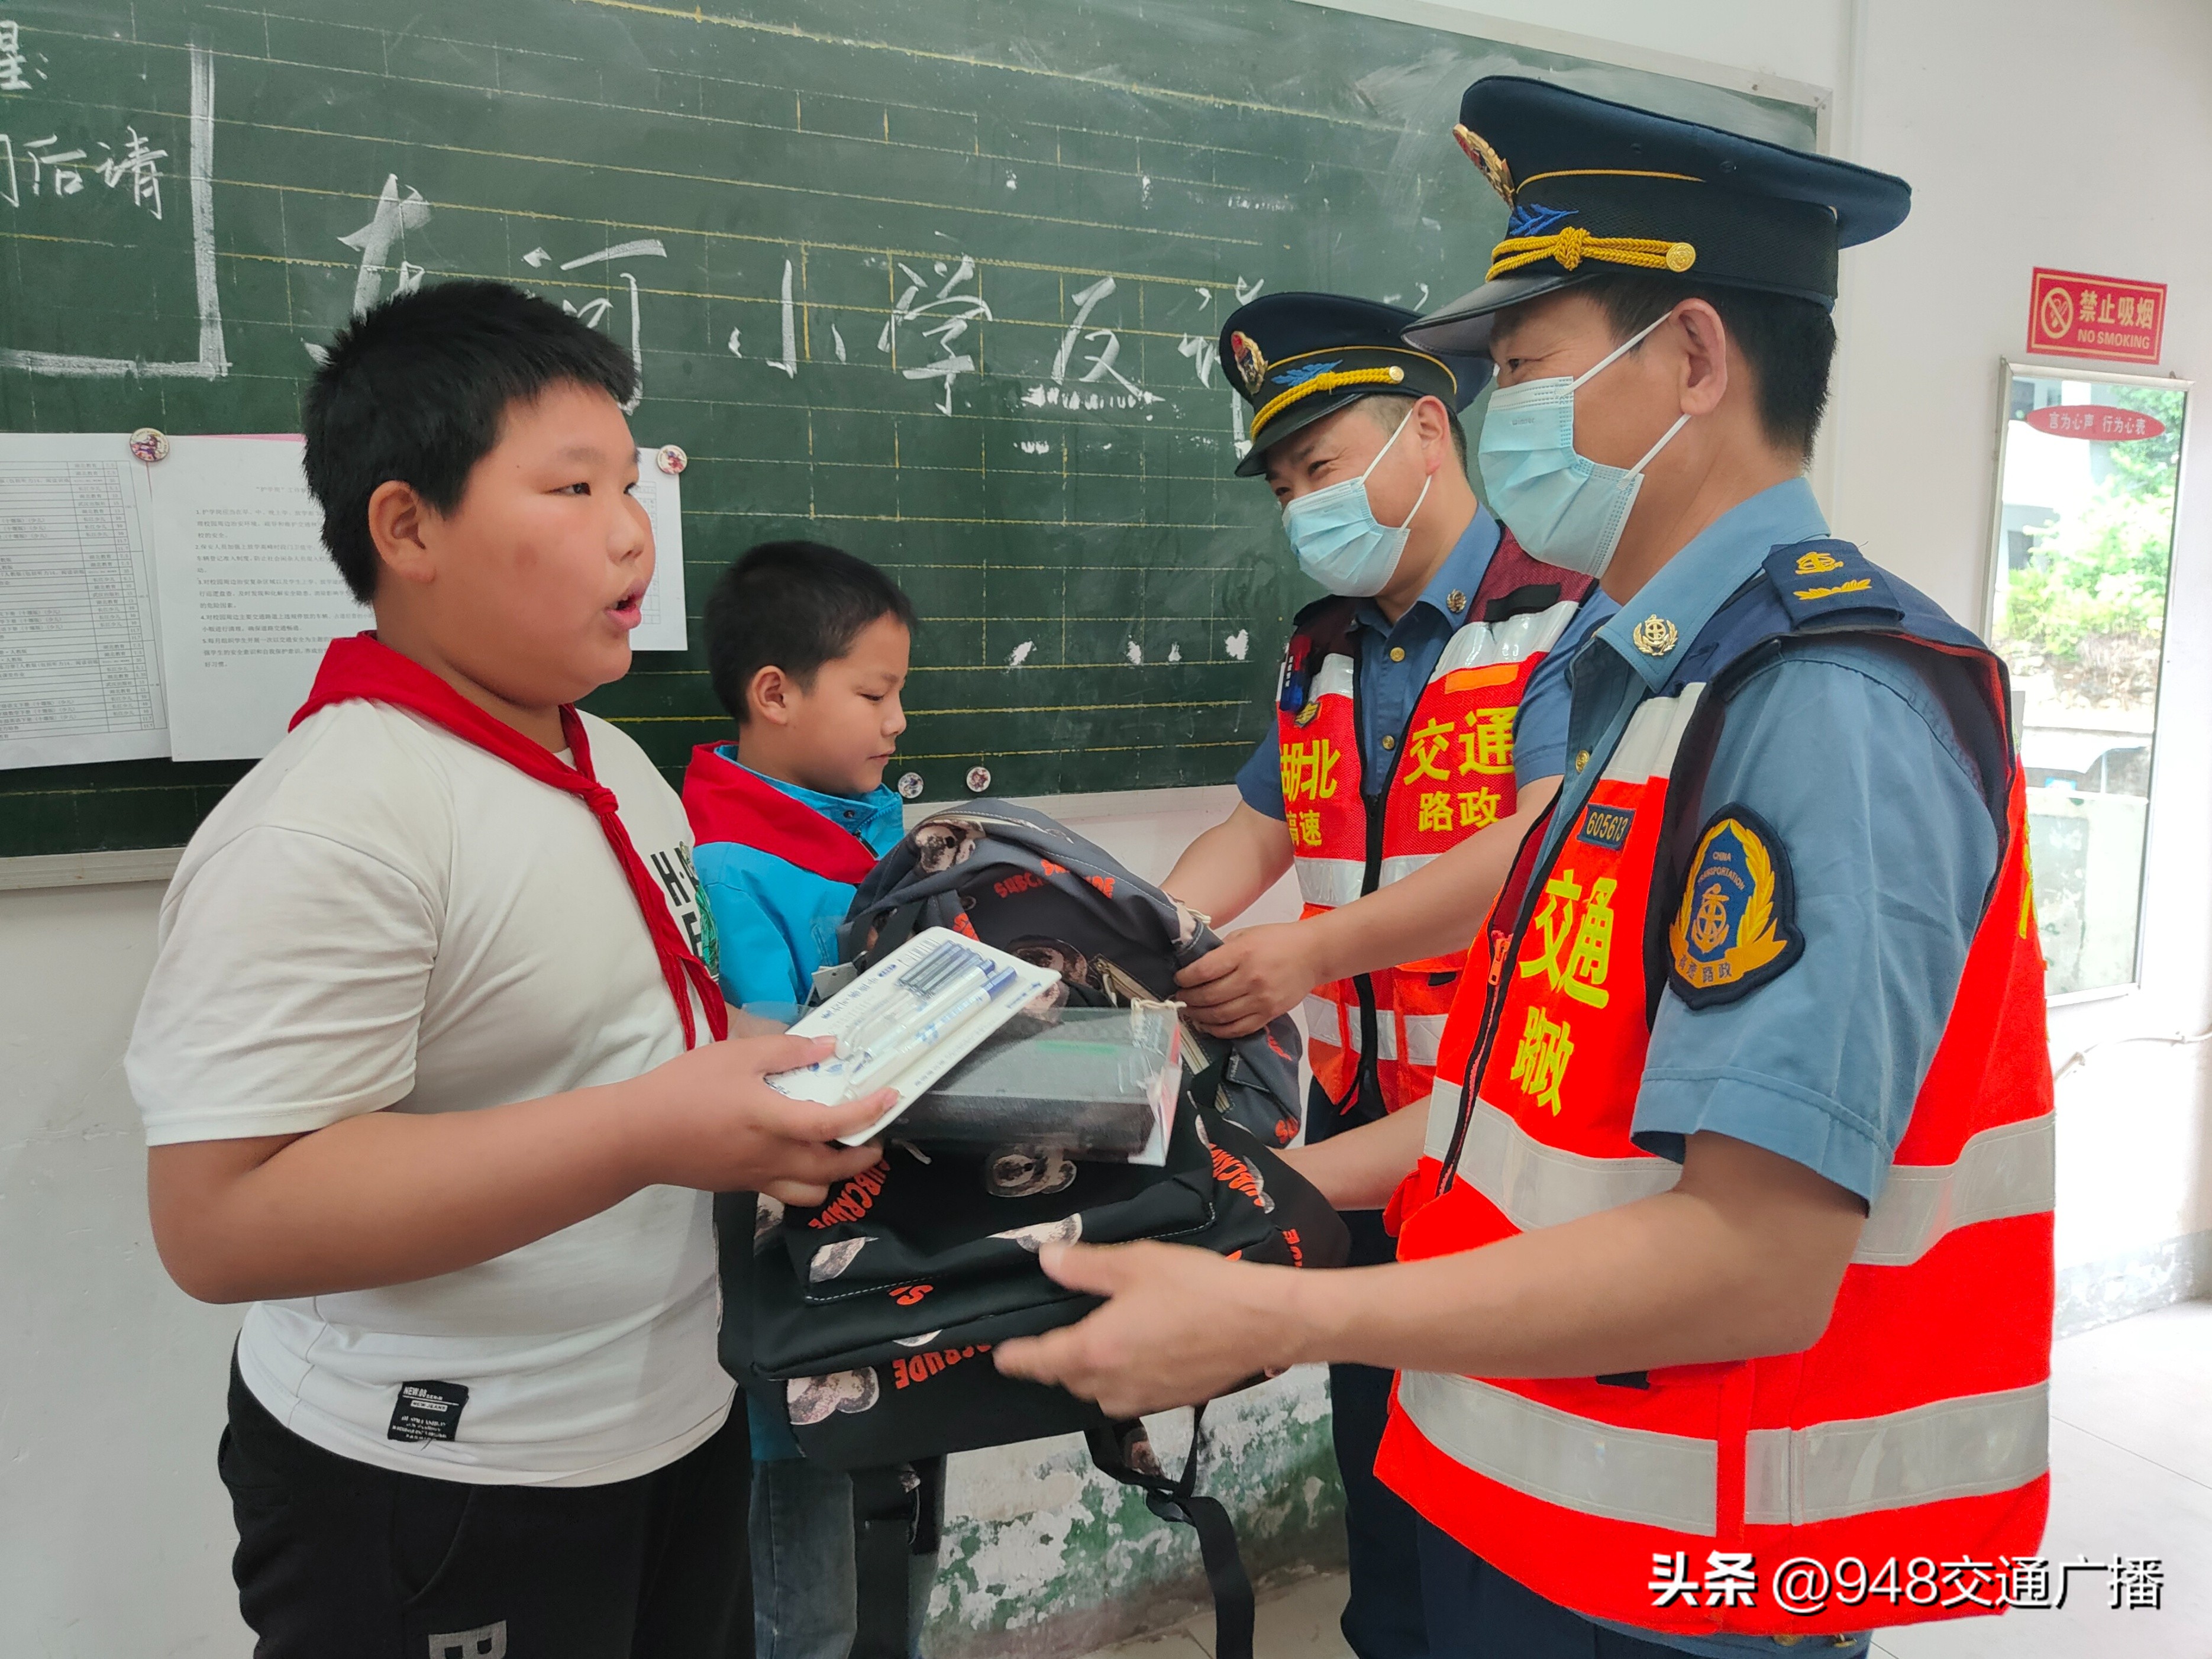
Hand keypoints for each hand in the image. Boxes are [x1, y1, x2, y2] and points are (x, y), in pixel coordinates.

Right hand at [634, 1033, 889, 1204]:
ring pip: (812, 1192)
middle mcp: (772, 1158)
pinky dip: (805, 1183)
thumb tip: (829, 1047)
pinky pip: (785, 1193)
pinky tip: (799, 1157)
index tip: (891, 1098)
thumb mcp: (735, 1056)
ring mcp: (757, 1178)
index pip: (834, 1125)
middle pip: (833, 1171)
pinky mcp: (741, 1187)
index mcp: (774, 1122)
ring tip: (839, 1152)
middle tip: (875, 1137)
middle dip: (862, 1157)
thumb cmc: (685, 1089)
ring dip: (835, 1177)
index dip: (868, 1113)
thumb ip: (785, 1051)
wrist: (636, 1135)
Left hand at [993, 1241, 1297, 1416]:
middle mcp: (1113, 1384)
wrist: (1263, 1323)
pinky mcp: (1173, 1401)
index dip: (1016, 1358)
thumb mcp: (1137, 1263)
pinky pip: (1131, 1395)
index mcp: (1096, 1349)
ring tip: (1092, 1346)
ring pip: (1099, 1393)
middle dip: (1055, 1362)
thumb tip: (1045, 1260)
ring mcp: (1145, 1398)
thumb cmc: (1198, 1287)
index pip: (1040, 1360)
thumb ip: (1085, 1265)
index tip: (1000, 1356)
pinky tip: (1136, 1355)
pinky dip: (1121, 1380)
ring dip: (1088, 1374)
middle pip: (1069, 1379)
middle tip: (1052, 1337)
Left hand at [1174, 921, 1325, 1037]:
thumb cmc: (1278, 940)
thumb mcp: (1246, 934)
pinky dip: (1219, 1030)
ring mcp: (1261, 1000)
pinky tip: (1208, 1025)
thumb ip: (1222, 950)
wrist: (1313, 954)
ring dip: (1200, 1016)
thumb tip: (1196, 965)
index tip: (1178, 979)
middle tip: (1180, 997)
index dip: (1185, 978)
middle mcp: (1251, 978)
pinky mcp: (1269, 1014)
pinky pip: (1239, 1029)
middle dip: (1189, 999)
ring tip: (1190, 1011)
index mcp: (1243, 953)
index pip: (1204, 971)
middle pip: (1210, 996)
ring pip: (1221, 1016)